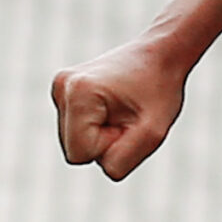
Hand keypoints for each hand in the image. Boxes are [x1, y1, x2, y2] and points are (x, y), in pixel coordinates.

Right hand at [52, 39, 190, 179]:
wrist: (162, 53)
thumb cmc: (161, 89)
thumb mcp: (153, 132)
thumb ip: (123, 159)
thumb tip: (102, 168)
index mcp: (79, 92)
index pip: (81, 154)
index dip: (111, 145)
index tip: (129, 120)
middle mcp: (62, 86)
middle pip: (74, 149)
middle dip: (104, 141)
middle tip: (128, 114)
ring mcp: (59, 86)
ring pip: (74, 140)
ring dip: (101, 133)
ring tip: (122, 107)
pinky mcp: (63, 89)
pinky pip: (76, 129)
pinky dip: (96, 124)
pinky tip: (113, 103)